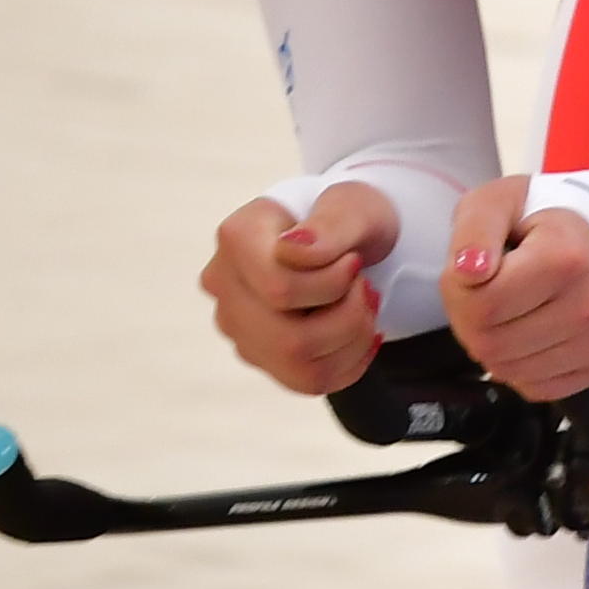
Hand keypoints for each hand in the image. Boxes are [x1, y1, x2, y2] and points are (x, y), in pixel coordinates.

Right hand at [201, 181, 400, 396]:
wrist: (346, 239)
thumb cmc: (348, 218)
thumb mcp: (354, 207)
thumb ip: (330, 226)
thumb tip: (292, 251)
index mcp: (236, 237)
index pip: (280, 289)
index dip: (333, 284)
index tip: (354, 261)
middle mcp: (224, 284)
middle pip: (288, 340)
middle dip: (348, 319)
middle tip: (365, 288)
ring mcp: (236, 325)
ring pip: (298, 366)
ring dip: (352, 341)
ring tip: (365, 307)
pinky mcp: (259, 353)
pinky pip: (308, 381)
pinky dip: (350, 360)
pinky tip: (361, 330)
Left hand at [441, 178, 588, 399]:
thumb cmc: (539, 221)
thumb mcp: (496, 202)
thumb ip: (474, 229)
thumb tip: (468, 271)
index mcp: (567, 258)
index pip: (482, 306)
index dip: (460, 291)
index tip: (477, 269)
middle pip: (492, 345)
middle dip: (473, 321)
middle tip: (488, 292)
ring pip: (509, 372)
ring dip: (495, 346)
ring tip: (511, 310)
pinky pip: (537, 387)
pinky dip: (522, 366)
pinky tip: (532, 332)